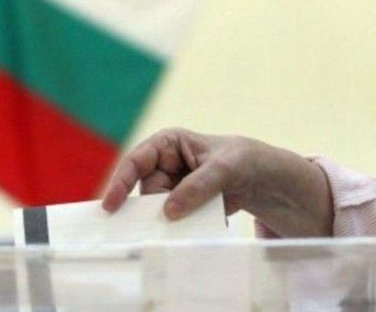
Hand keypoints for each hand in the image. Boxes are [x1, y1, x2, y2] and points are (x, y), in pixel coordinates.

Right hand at [102, 128, 333, 236]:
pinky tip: (191, 230)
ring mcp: (172, 186)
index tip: (112, 206)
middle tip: (144, 230)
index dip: (121, 182)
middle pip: (143, 191)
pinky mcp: (183, 205)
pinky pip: (172, 219)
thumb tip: (169, 210)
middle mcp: (164, 165)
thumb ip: (197, 187)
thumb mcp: (224, 168)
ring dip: (166, 221)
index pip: (136, 161)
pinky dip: (179, 227)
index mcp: (167, 143)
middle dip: (146, 210)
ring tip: (183, 226)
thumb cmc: (242, 159)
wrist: (263, 178)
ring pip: (157, 209)